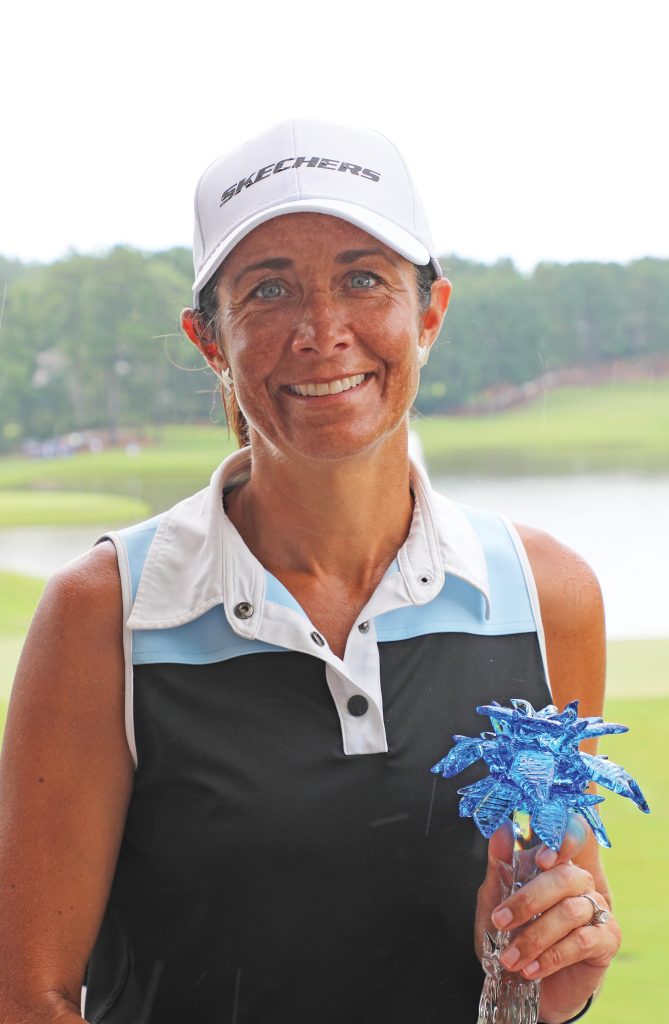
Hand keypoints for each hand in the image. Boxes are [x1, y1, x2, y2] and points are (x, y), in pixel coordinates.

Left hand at [475, 814, 620, 1023]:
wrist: (525, 987)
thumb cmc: (510, 938)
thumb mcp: (495, 903)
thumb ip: (499, 867)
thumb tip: (501, 829)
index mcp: (553, 864)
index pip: (566, 839)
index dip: (561, 841)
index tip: (540, 859)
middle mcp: (579, 881)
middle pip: (565, 876)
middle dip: (528, 900)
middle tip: (499, 921)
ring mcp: (597, 908)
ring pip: (571, 912)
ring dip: (535, 937)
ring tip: (510, 958)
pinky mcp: (608, 939)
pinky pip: (583, 941)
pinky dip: (552, 956)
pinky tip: (532, 969)